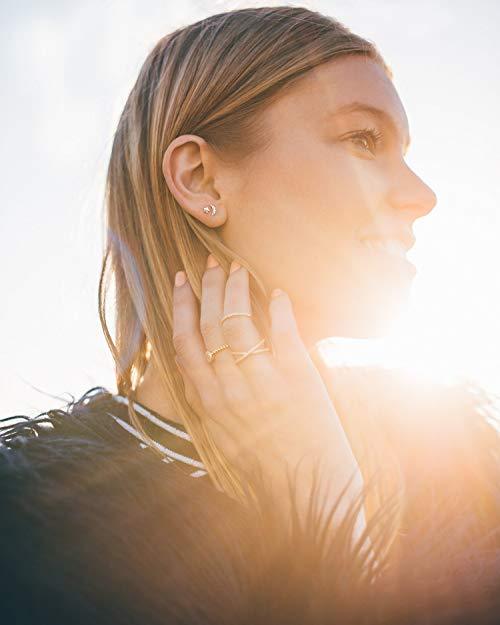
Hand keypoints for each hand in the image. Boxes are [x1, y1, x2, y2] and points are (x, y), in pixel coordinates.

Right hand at [172, 254, 364, 531]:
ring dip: (237, 290)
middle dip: (208, 288)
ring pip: (239, 323)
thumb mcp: (223, 439)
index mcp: (208, 403)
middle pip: (210, 324)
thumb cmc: (266, 468)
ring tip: (239, 269)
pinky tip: (277, 293)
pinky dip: (279, 308)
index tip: (182, 279)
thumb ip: (209, 404)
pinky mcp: (298, 379)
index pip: (184, 342)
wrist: (311, 492)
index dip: (182, 306)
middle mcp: (230, 389)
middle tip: (212, 263)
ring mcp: (263, 382)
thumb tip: (200, 372)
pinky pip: (283, 333)